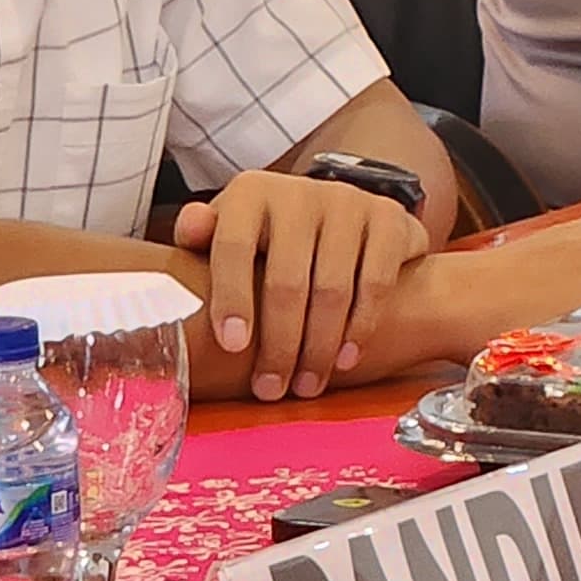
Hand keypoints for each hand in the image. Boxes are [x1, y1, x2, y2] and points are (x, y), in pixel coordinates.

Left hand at [177, 170, 431, 401]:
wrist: (337, 212)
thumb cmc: (267, 235)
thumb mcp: (229, 230)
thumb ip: (200, 233)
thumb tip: (190, 228)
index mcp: (251, 193)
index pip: (234, 246)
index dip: (231, 298)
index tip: (232, 346)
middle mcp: (301, 192)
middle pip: (287, 279)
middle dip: (278, 343)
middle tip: (271, 389)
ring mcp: (349, 203)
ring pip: (333, 288)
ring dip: (318, 347)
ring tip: (306, 385)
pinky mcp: (390, 219)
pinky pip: (376, 283)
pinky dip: (361, 328)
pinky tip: (345, 359)